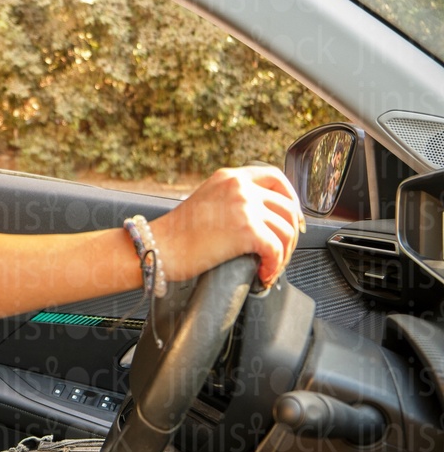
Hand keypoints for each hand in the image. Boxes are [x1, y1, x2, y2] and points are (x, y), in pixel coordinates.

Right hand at [149, 165, 303, 287]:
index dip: (291, 198)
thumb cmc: (176, 234)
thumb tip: (259, 218)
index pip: (274, 177)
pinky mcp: (247, 230)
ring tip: (270, 267)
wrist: (158, 247)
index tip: (292, 218)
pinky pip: (276, 250)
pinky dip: (274, 266)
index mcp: (229, 177)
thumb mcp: (206, 201)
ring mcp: (244, 207)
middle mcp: (239, 187)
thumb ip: (231, 200)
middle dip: (291, 234)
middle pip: (287, 207)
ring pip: (286, 231)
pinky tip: (264, 274)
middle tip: (283, 251)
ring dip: (283, 254)